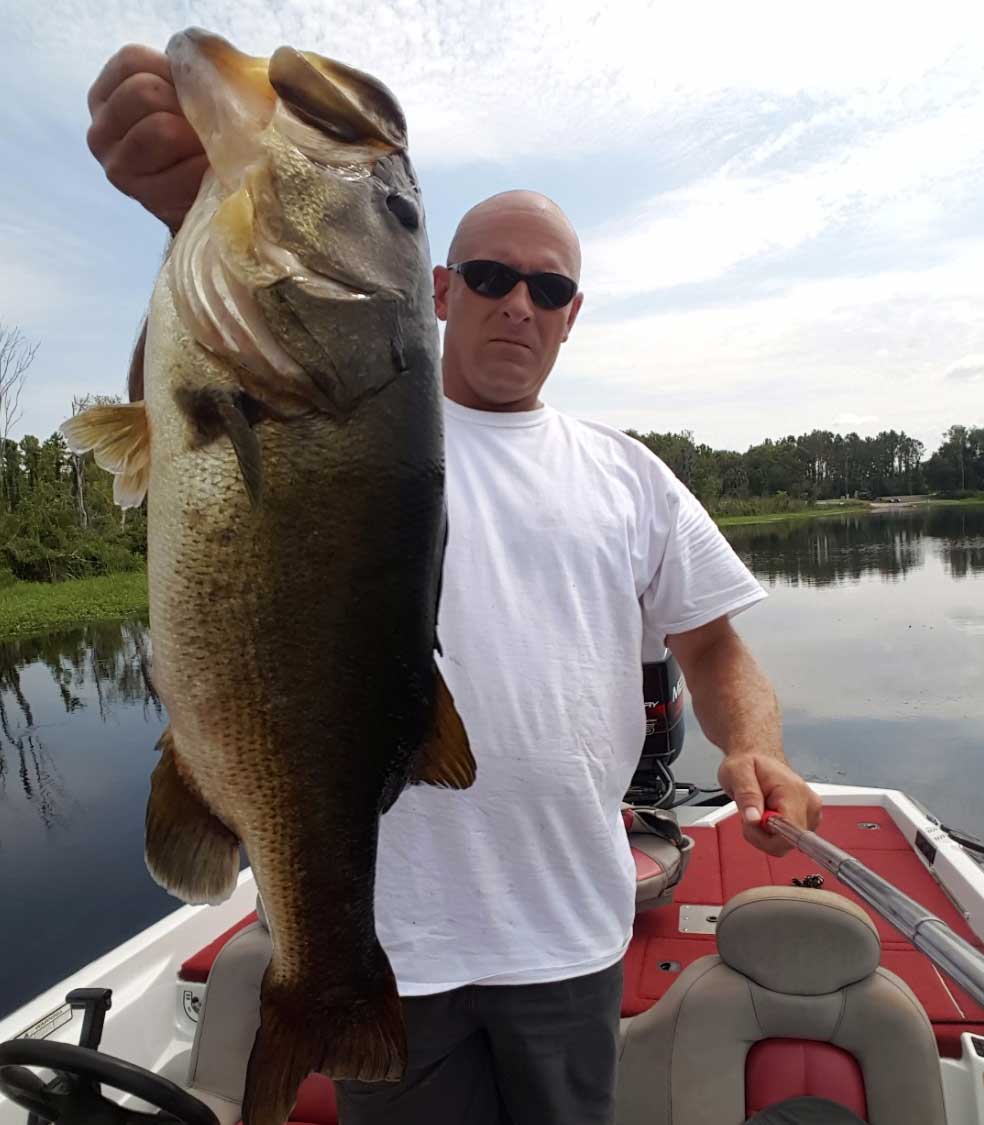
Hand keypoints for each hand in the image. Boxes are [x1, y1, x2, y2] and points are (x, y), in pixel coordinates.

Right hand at [87, 45, 207, 231]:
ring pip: (161, 128)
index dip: (171, 71)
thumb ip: (183, 76)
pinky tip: (210, 172)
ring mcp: (118, 167)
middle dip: (185, 106)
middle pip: (144, 91)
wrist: (202, 198)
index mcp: (104, 96)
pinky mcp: (145, 196)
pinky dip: (206, 166)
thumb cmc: (193, 138)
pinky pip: (184, 169)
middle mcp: (100, 132)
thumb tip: (206, 64)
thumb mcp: (180, 97)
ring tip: (205, 148)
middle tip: (201, 126)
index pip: (132, 61)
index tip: (188, 94)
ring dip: (195, 136)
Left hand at [717, 753, 821, 855]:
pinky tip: (765, 817)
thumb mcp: (737, 772)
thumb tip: (754, 819)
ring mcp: (810, 813)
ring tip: (756, 812)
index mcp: (794, 791)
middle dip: (761, 835)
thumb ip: (747, 796)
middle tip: (749, 814)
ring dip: (764, 835)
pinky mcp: (807, 820)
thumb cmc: (748, 763)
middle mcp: (808, 804)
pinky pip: (786, 841)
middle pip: (787, 843)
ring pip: (785, 845)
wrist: (757, 756)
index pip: (790, 833)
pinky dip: (771, 834)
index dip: (765, 836)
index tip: (751, 821)